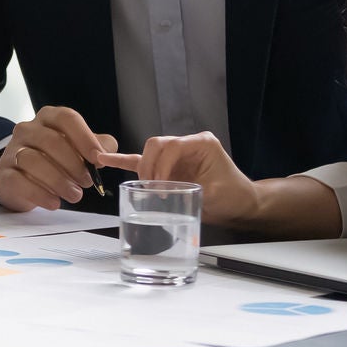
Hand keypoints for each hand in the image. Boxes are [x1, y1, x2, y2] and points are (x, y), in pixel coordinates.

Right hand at [0, 107, 116, 211]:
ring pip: (33, 160)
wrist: (20, 179)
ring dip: (59, 181)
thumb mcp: (76, 149)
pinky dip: (40, 194)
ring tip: (75, 195)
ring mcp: (13, 150)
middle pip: (51, 141)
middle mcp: (28, 129)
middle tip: (87, 182)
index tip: (97, 158)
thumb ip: (96, 147)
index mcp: (48, 118)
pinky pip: (20, 181)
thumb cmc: (53, 160)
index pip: (66, 118)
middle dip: (73, 164)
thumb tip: (108, 152)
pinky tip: (54, 203)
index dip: (84, 137)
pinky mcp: (4, 173)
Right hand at [99, 132, 259, 226]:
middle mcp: (187, 144)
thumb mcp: (218, 195)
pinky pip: (142, 161)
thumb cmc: (234, 196)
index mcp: (201, 143)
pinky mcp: (168, 166)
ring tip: (143, 188)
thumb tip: (170, 194)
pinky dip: (124, 161)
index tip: (162, 187)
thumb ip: (194, 191)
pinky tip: (105, 159)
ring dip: (143, 170)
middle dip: (149, 167)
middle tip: (152, 190)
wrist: (242, 203)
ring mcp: (176, 155)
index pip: (171, 146)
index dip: (161, 166)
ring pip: (148, 153)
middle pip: (156, 145)